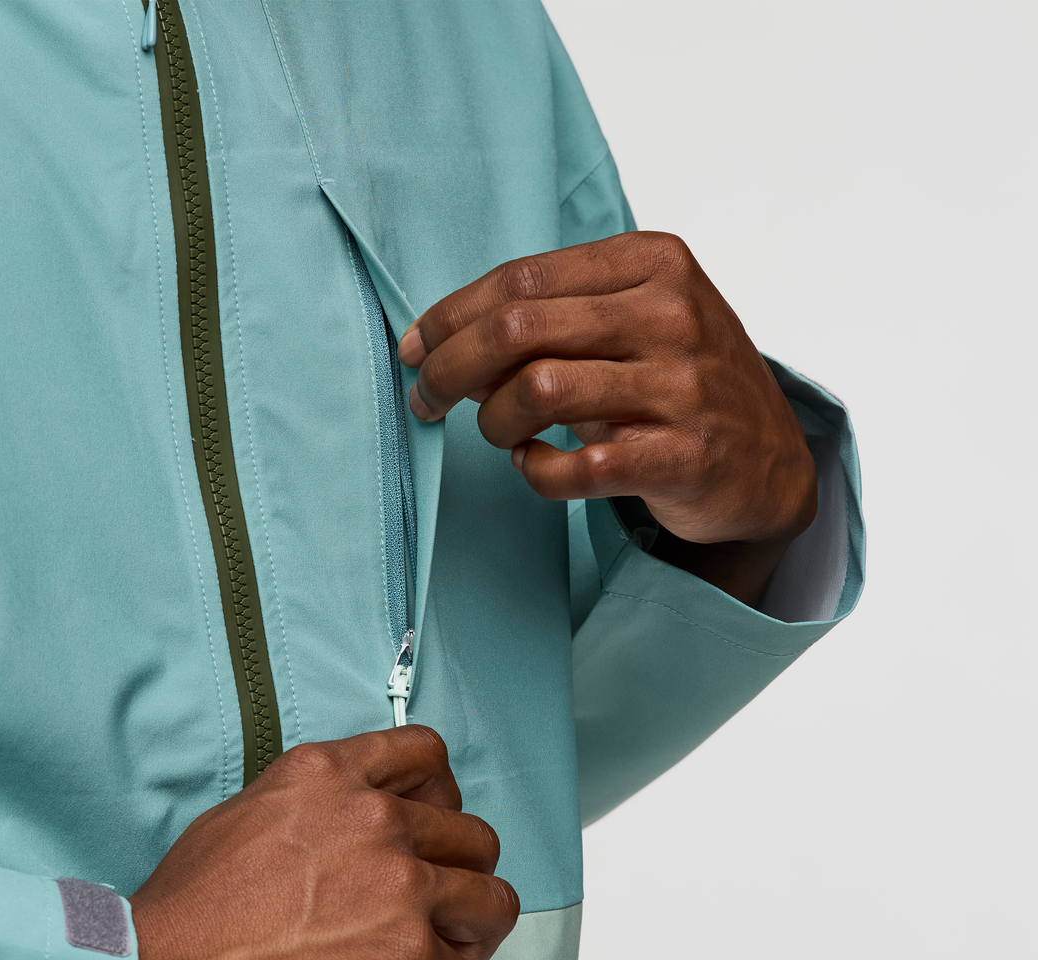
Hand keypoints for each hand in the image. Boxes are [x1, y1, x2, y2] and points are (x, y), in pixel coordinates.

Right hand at [123, 726, 517, 959]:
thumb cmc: (181, 918)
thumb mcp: (242, 817)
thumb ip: (308, 810)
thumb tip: (336, 834)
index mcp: (328, 776)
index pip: (427, 755)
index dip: (442, 801)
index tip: (428, 835)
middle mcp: (373, 818)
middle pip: (476, 838)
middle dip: (460, 882)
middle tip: (427, 917)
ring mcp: (397, 884)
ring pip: (494, 904)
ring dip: (466, 943)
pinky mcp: (405, 956)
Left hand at [398, 232, 817, 604]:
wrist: (768, 460)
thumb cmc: (682, 382)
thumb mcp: (633, 324)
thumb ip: (554, 322)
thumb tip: (448, 346)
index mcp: (653, 264)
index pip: (521, 279)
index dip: (450, 316)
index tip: (415, 348)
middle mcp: (672, 315)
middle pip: (518, 329)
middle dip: (449, 367)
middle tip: (426, 398)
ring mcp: (683, 387)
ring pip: (538, 390)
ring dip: (493, 420)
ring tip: (497, 434)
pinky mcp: (684, 456)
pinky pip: (577, 467)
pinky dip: (536, 470)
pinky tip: (536, 463)